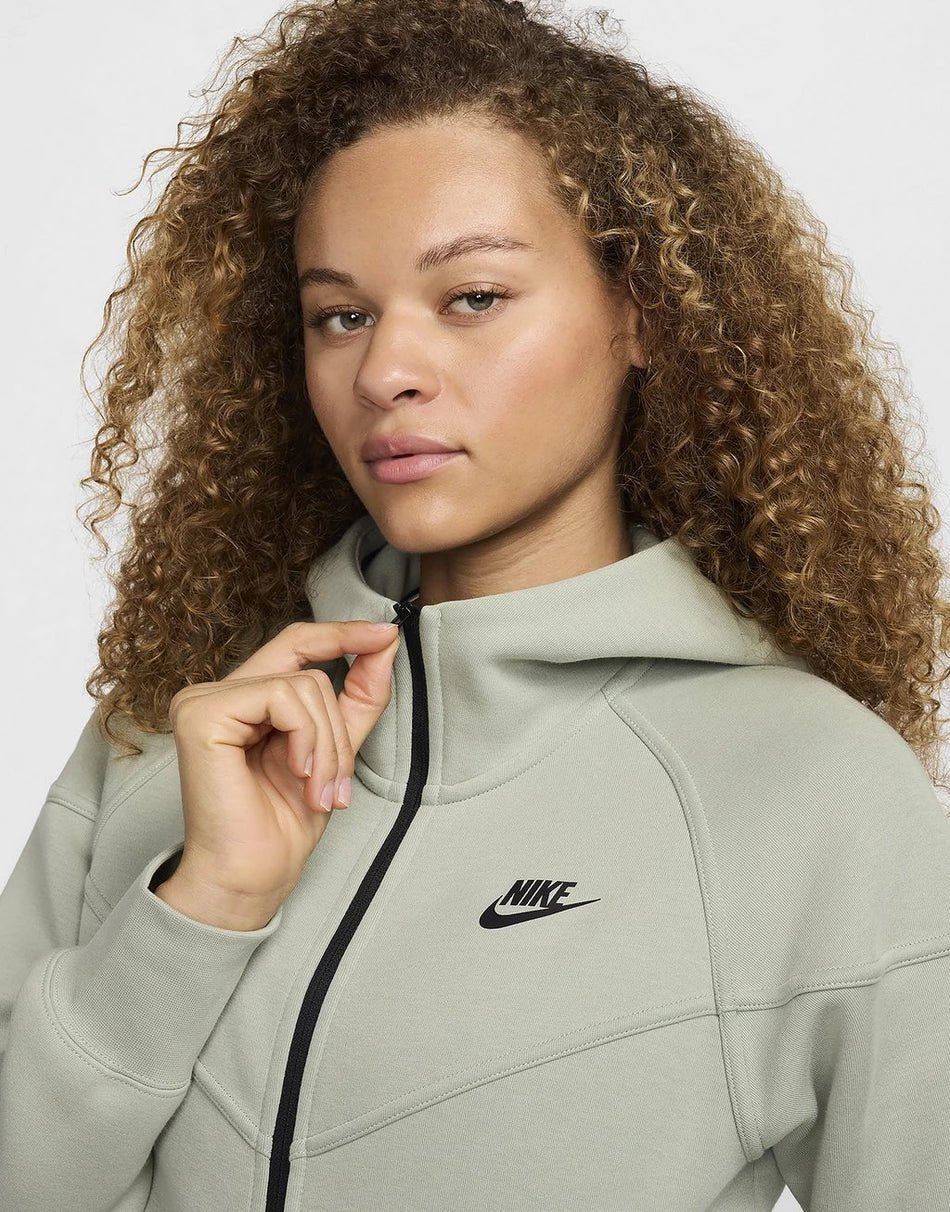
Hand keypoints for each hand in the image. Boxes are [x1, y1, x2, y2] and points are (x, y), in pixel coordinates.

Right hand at [157, 620, 399, 928]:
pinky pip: (282, 698)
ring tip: (317, 790)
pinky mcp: (202, 713)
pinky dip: (306, 739)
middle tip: (336, 784)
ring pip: (303, 684)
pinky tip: (296, 775)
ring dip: (327, 745)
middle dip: (338, 728)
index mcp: (244, 698)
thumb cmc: (284, 824)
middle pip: (309, 670)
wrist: (253, 876)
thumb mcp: (335, 750)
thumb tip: (385, 642)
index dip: (343, 634)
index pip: (297, 643)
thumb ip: (359, 696)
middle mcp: (217, 692)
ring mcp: (204, 699)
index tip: (387, 634)